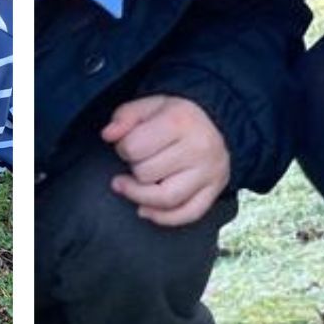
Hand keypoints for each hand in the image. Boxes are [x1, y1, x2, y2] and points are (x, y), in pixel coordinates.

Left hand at [102, 94, 230, 226]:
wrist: (216, 122)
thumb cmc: (176, 116)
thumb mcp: (149, 105)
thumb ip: (124, 116)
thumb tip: (108, 135)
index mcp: (180, 120)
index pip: (134, 148)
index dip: (122, 148)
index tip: (128, 144)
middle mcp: (199, 147)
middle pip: (147, 174)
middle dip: (134, 170)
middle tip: (138, 160)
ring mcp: (209, 171)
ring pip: (166, 199)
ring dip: (140, 198)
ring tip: (129, 188)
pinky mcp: (214, 190)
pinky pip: (187, 214)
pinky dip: (163, 218)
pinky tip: (146, 209)